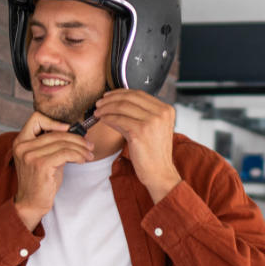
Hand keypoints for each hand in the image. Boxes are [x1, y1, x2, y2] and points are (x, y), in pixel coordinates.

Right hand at [11, 111, 93, 229]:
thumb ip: (52, 144)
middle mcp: (23, 146)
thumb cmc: (40, 181)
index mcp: (21, 141)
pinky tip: (83, 160)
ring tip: (89, 154)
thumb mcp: (43, 158)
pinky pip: (66, 153)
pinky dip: (78, 155)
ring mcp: (31, 155)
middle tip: (89, 145)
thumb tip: (77, 132)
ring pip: (63, 143)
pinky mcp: (41, 164)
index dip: (54, 122)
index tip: (69, 130)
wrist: (31, 203)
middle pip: (56, 132)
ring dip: (81, 148)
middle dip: (77, 138)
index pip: (36, 118)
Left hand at [94, 89, 180, 203]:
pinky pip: (118, 120)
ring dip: (106, 108)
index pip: (139, 94)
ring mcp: (151, 122)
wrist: (159, 173)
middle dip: (111, 98)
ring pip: (122, 107)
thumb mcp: (151, 129)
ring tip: (98, 112)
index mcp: (166, 110)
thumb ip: (137, 115)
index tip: (109, 96)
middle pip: (130, 97)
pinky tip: (103, 120)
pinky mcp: (140, 132)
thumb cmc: (154, 154)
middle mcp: (161, 113)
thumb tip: (115, 105)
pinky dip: (108, 118)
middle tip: (100, 103)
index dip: (120, 93)